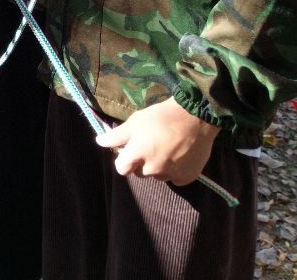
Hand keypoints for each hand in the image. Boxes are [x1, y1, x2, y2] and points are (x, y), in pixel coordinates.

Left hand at [95, 97, 219, 184]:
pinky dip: (174, 170)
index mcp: (137, 155)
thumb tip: (100, 142)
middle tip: (150, 145)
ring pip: (158, 175)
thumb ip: (116, 136)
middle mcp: (153, 169)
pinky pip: (174, 178)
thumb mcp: (135, 122)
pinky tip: (179, 155)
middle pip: (139, 172)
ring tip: (166, 148)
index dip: (123, 160)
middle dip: (141, 162)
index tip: (130, 150)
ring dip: (158, 166)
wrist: (196, 117)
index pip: (121, 169)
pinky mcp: (186, 178)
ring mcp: (171, 175)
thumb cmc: (161, 117)